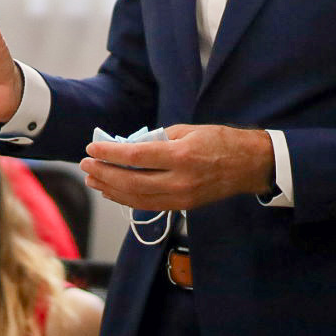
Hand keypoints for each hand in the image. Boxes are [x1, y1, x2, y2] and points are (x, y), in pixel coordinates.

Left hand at [79, 124, 274, 211]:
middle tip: (85, 166)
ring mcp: (182, 197)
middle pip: (132, 181)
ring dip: (111, 189)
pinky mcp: (184, 206)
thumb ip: (156, 138)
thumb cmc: (218, 141)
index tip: (91, 148)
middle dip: (104, 174)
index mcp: (181, 156)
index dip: (110, 153)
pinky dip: (127, 199)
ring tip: (92, 180)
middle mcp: (180, 180)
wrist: (249, 165)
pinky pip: (149, 205)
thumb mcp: (187, 130)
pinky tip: (113, 191)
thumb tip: (127, 146)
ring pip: (138, 198)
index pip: (136, 156)